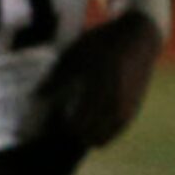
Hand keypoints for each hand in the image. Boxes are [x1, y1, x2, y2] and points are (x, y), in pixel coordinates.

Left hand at [25, 12, 163, 151]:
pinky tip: (93, 126)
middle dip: (75, 134)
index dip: (63, 127)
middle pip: (89, 134)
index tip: (55, 119)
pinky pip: (117, 131)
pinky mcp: (135, 107)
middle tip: (66, 124)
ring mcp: (127, 105)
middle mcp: (114, 100)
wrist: (138, 36)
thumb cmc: (101, 43)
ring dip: (89, 137)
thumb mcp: (74, 55)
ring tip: (79, 127)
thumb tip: (35, 96)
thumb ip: (55, 78)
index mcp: (97, 87)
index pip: (77, 123)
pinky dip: (104, 134)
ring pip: (104, 137)